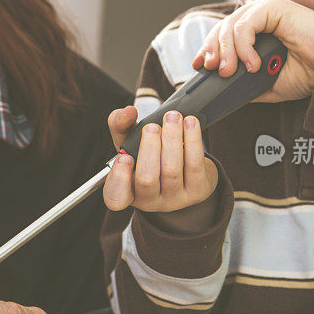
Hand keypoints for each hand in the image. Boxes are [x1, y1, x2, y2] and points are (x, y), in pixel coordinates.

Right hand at [103, 106, 217, 212]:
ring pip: (172, 170)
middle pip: (147, 179)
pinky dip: (192, 140)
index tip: (124, 157)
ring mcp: (175, 199)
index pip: (116, 197)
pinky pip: (194, 165)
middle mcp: (150, 201)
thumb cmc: (151, 156)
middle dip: (150, 149)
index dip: (119, 179)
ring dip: (172, 139)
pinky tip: (190, 123)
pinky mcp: (197, 191)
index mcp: (128, 192)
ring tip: (172, 117)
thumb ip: (120, 124)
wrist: (185, 170)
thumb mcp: (130, 141)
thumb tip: (127, 112)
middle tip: (152, 127)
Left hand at [192, 0, 313, 102]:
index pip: (222, 35)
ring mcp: (266, 9)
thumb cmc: (307, 74)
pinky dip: (243, 46)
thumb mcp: (266, 84)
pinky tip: (252, 64)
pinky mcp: (274, 6)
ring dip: (226, 52)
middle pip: (221, 29)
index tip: (198, 67)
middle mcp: (259, 16)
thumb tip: (219, 88)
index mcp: (256, 31)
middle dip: (211, 51)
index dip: (207, 49)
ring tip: (231, 72)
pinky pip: (245, 25)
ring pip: (230, 27)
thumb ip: (243, 82)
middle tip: (211, 70)